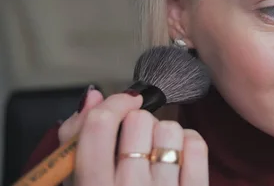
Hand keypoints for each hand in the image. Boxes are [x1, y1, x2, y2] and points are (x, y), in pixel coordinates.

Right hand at [58, 88, 208, 185]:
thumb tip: (93, 96)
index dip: (113, 104)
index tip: (123, 102)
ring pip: (170, 130)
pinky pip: (196, 145)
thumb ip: (77, 140)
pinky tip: (179, 156)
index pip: (98, 127)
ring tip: (157, 153)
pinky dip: (188, 141)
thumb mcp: (81, 182)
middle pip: (139, 122)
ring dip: (164, 133)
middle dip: (138, 123)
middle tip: (138, 141)